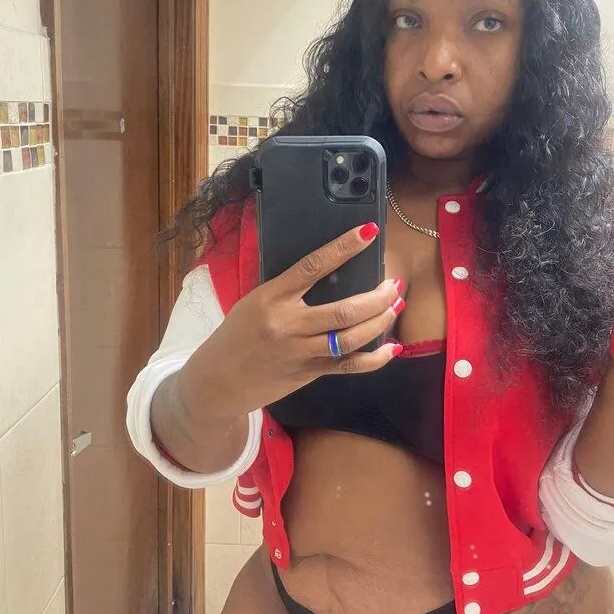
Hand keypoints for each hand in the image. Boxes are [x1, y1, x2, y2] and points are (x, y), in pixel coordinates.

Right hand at [183, 223, 403, 416]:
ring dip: (380, 321)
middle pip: (344, 310)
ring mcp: (301, 352)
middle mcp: (288, 325)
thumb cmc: (236, 335)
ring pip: (351, 338)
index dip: (343, 248)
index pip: (313, 266)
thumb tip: (329, 272)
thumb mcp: (255, 302)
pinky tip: (391, 347)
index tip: (368, 232)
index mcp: (272, 298)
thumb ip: (288, 290)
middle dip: (377, 297)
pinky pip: (349, 366)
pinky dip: (375, 358)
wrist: (218, 381)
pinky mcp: (310, 373)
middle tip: (394, 284)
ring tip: (395, 306)